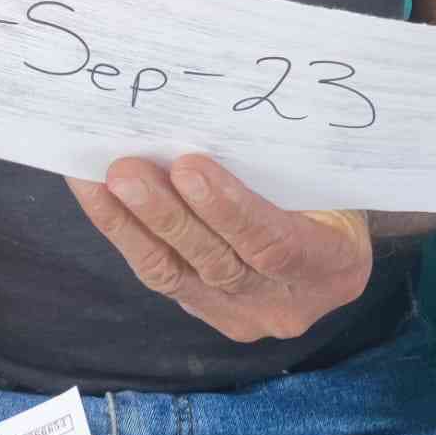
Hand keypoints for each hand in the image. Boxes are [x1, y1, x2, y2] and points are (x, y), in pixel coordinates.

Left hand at [68, 155, 371, 342]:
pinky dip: (126, 233)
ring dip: (132, 225)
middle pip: (218, 262)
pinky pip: (163, 275)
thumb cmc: (332, 189)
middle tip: (125, 171)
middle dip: (166, 215)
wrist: (337, 237)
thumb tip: (216, 119)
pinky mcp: (207, 312)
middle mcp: (286, 303)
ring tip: (99, 181)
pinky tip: (98, 197)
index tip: (188, 167)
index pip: (275, 243)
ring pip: (178, 274)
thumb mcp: (327, 174)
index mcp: (333, 265)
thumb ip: (284, 163)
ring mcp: (243, 315)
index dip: (229, 208)